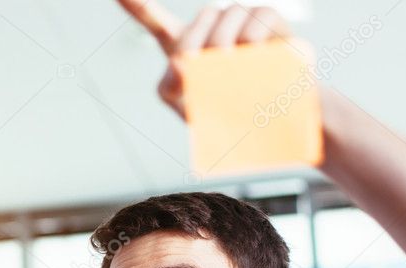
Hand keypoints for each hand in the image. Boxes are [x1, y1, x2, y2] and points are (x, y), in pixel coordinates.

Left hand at [117, 1, 290, 118]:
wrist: (261, 119)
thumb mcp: (185, 104)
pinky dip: (253, 40)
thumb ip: (170, 86)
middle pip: (201, 17)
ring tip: (234, 67)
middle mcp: (211, 24)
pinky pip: (257, 20)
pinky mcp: (268, 20)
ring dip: (228, 43)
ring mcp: (239, 19)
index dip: (137, 6)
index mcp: (183, 43)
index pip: (155, 21)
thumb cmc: (218, 109)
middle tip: (209, 68)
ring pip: (229, 14)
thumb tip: (179, 64)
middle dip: (201, 44)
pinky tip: (255, 55)